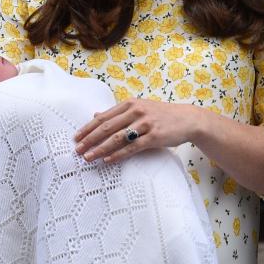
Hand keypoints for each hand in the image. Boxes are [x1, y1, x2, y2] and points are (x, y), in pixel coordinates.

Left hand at [74, 98, 200, 162]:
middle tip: (77, 150)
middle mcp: (136, 112)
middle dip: (90, 140)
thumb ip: (118, 112)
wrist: (188, 119)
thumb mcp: (139, 108)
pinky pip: (132, 148)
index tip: (76, 138)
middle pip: (107, 127)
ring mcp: (145, 124)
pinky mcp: (154, 136)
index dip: (88, 128)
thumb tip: (95, 115)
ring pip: (117, 138)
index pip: (103, 117)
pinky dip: (118, 154)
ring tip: (88, 157)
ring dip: (100, 148)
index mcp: (130, 104)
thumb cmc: (162, 115)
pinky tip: (108, 160)